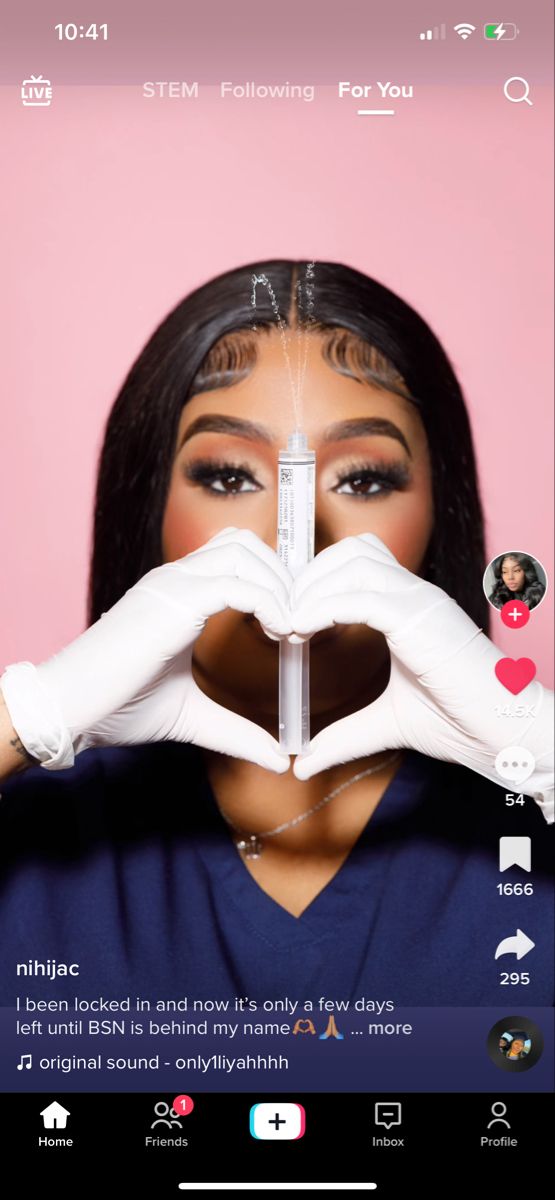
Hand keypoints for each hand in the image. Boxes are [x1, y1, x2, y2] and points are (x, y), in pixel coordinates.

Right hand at [0, 529, 291, 773]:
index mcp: (177, 594)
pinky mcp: (173, 601)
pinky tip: (280, 633)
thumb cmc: (116, 708)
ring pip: (244, 552)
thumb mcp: (189, 717)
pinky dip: (268, 602)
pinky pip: (236, 583)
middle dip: (283, 575)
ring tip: (292, 628)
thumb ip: (233, 731)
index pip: (234, 555)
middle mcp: (175, 579)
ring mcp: (171, 585)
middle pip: (245, 543)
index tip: (294, 622)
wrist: (69, 709)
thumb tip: (276, 757)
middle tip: (301, 620)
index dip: (272, 579)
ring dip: (279, 585)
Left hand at [290, 534, 553, 803]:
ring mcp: (421, 601)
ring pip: (353, 562)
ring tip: (290, 626)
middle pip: (350, 551)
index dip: (315, 582)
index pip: (356, 562)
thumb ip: (345, 736)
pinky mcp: (421, 619)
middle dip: (307, 578)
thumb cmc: (461, 722)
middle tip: (281, 617)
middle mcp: (415, 594)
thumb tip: (303, 761)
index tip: (286, 618)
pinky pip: (362, 595)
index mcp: (409, 607)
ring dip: (311, 589)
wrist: (506, 734)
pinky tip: (302, 631)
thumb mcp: (387, 725)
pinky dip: (324, 606)